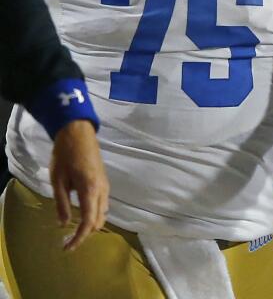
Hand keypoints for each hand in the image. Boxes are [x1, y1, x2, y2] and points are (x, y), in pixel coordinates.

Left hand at [48, 119, 108, 250]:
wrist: (78, 133)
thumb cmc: (65, 155)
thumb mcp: (58, 180)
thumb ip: (62, 203)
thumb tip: (64, 223)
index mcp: (91, 190)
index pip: (89, 221)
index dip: (79, 238)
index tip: (67, 247)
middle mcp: (102, 190)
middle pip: (99, 220)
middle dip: (85, 233)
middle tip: (66, 240)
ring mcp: (105, 185)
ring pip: (103, 212)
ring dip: (90, 224)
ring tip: (73, 229)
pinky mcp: (104, 181)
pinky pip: (103, 204)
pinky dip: (94, 214)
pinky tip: (81, 214)